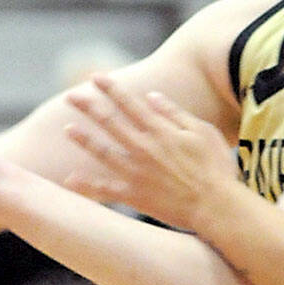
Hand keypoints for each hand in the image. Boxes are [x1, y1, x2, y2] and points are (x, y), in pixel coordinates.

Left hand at [63, 74, 236, 229]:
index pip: (130, 104)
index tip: (96, 77)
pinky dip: (87, 186)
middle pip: (110, 123)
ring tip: (67, 128)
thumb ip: (174, 113)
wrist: (216, 206)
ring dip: (84, 139)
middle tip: (71, 95)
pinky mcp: (135, 195)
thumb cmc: (216, 168)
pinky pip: (106, 190)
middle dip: (89, 107)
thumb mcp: (202, 132)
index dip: (111, 89)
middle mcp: (144, 148)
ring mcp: (136, 173)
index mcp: (160, 131)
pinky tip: (70, 180)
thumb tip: (151, 96)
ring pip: (103, 152)